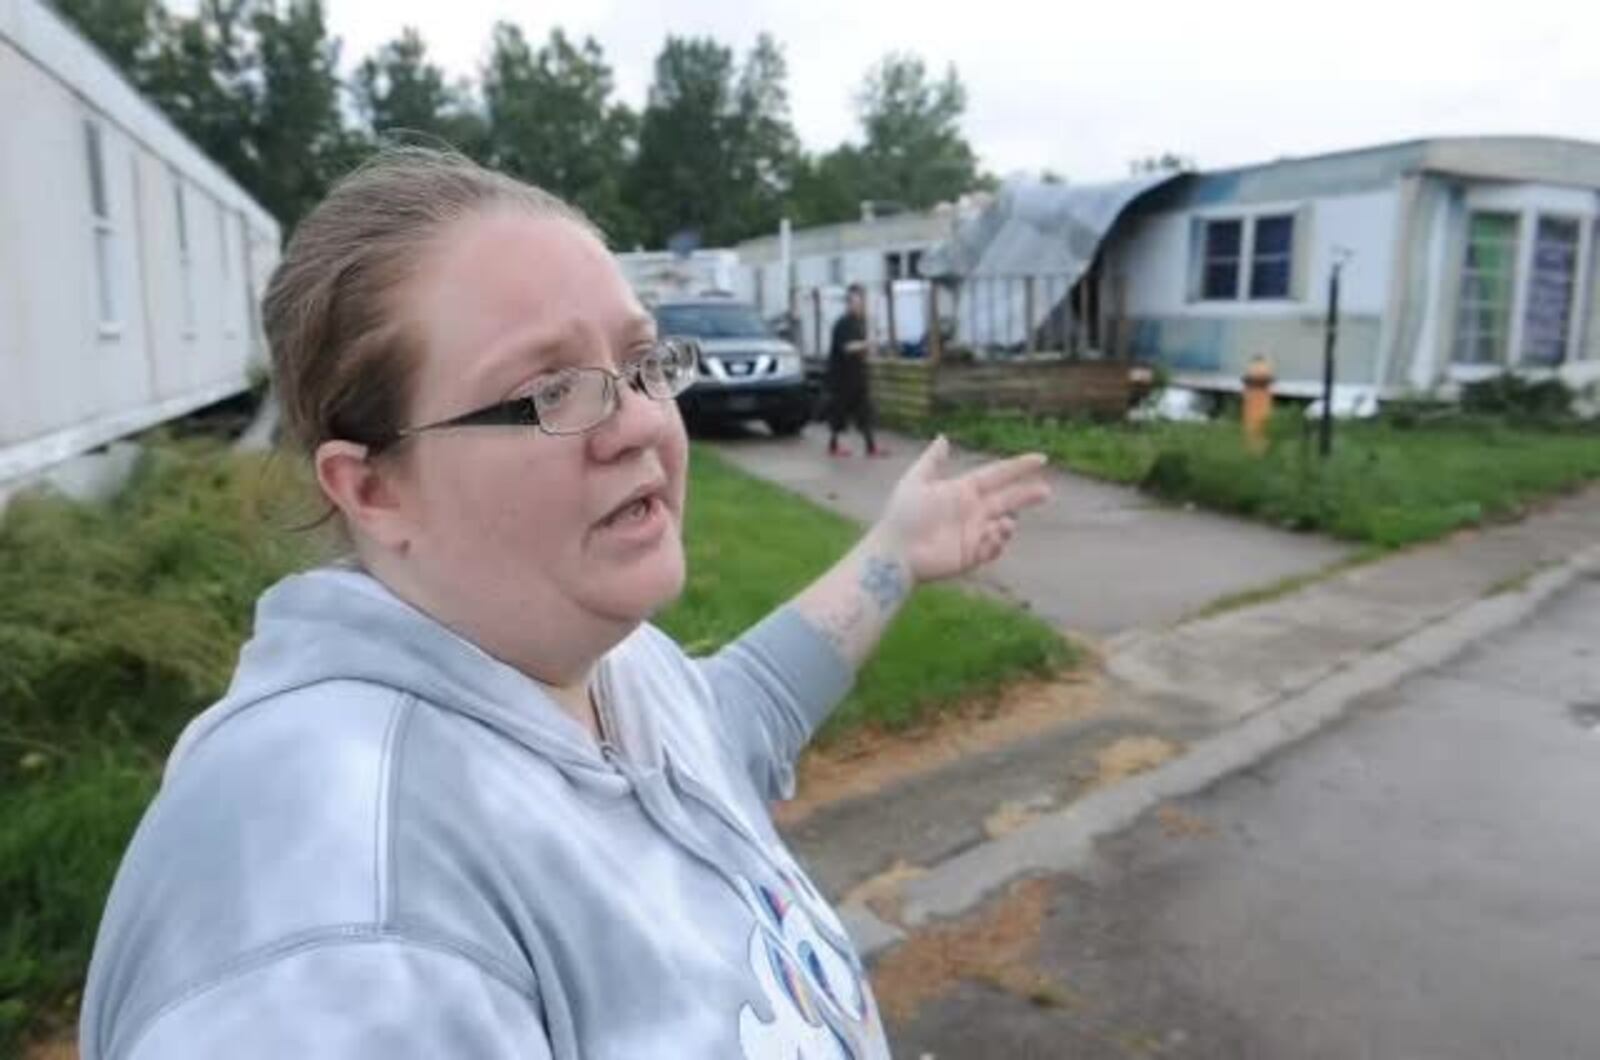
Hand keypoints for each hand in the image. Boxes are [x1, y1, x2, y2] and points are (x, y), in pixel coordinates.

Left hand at [870, 436, 1050, 582]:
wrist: (896, 552)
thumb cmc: (903, 515)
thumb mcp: (916, 481)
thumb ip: (932, 461)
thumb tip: (943, 437)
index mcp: (962, 491)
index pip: (997, 475)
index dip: (1018, 467)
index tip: (1041, 459)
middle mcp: (971, 511)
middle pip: (1007, 500)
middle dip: (1027, 495)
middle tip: (1046, 491)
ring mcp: (972, 534)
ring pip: (1003, 527)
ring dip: (1007, 525)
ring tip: (1001, 524)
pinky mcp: (971, 556)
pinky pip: (993, 549)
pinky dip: (996, 543)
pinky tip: (989, 537)